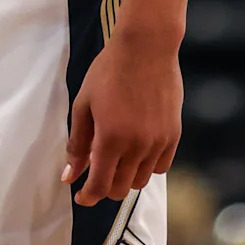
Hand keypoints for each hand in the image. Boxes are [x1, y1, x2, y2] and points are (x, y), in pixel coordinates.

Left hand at [63, 29, 181, 206]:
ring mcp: (158, 142)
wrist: (146, 47)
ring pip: (141, 181)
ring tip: (116, 158)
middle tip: (95, 173)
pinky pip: (160, 167)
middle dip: (104, 187)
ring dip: (126, 178)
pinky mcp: (174, 135)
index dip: (87, 196)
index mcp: (110, 139)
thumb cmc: (109, 71)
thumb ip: (78, 143)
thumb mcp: (84, 104)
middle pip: (121, 189)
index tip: (80, 196)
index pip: (99, 185)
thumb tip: (70, 175)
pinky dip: (146, 166)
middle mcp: (137, 146)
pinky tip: (137, 151)